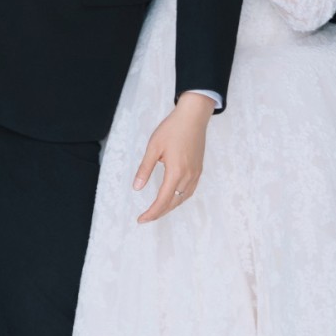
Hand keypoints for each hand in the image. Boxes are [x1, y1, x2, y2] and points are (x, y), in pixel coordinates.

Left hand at [133, 95, 212, 222]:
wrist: (193, 116)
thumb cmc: (172, 128)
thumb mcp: (153, 147)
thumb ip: (145, 169)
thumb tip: (137, 188)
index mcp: (176, 172)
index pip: (162, 200)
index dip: (151, 213)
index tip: (141, 219)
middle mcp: (188, 176)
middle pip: (173, 203)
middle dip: (159, 213)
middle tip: (145, 218)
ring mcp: (195, 173)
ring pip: (182, 198)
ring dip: (169, 207)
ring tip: (156, 210)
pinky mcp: (198, 169)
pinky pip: (189, 191)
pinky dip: (179, 199)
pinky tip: (172, 198)